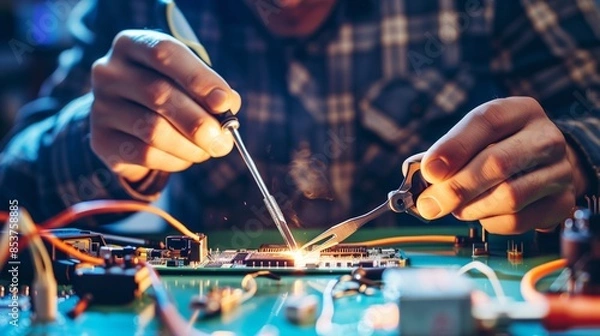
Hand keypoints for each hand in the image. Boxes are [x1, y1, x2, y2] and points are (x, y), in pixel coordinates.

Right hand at [90, 30, 241, 181]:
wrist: (127, 119)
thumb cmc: (168, 92)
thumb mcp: (188, 81)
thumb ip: (209, 90)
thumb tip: (227, 107)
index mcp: (132, 45)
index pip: (165, 54)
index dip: (199, 79)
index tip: (225, 103)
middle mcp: (109, 72)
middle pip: (159, 95)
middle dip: (199, 122)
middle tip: (224, 141)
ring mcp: (101, 106)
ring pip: (153, 130)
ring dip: (190, 146)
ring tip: (208, 150)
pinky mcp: (101, 140)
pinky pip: (144, 155)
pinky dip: (174, 160)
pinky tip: (186, 158)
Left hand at [415, 97, 588, 233]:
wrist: (543, 166)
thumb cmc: (499, 148)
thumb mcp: (476, 137)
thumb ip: (451, 151)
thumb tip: (429, 176)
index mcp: (521, 111)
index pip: (487, 122)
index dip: (454, 147)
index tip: (429, 171)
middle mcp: (546, 138)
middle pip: (498, 163)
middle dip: (456, 188)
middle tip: (429, 204)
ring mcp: (560, 171)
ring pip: (508, 197)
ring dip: (472, 208)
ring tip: (457, 207)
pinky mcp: (562, 203)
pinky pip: (517, 220)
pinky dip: (489, 221)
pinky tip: (482, 213)